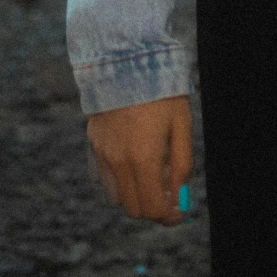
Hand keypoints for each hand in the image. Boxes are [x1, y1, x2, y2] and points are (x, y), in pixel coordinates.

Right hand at [87, 96, 193, 222]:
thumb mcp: (182, 124)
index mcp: (144, 159)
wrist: (125, 61)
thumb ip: (182, 164)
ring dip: (136, 195)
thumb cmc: (160, 91)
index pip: (153, 208)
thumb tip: (181, 195)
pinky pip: (105, 178)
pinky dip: (120, 181)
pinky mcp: (94, 145)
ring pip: (118, 197)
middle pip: (134, 209)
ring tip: (152, 176)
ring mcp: (103, 155)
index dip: (169, 216)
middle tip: (168, 196)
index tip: (180, 211)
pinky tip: (133, 163)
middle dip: (153, 209)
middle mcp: (119, 162)